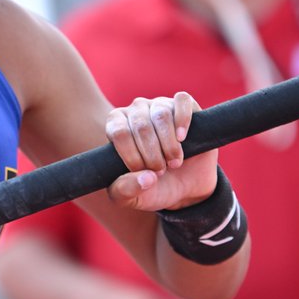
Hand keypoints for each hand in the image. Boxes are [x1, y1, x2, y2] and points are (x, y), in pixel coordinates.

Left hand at [105, 92, 218, 211]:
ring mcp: (159, 105)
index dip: (133, 156)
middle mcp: (135, 111)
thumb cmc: (150, 188)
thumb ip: (126, 191)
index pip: (119, 133)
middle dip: (153, 155)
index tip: (144, 172)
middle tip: (161, 171)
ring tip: (174, 162)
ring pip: (161, 114)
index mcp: (115, 126)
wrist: (183, 187)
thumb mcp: (131, 198)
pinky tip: (183, 138)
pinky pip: (181, 100)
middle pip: (141, 125)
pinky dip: (183, 119)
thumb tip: (146, 177)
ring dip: (170, 145)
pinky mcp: (183, 105)